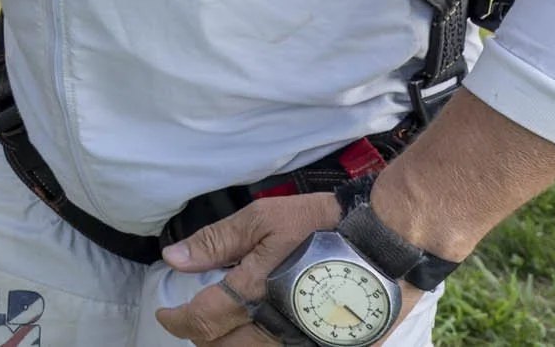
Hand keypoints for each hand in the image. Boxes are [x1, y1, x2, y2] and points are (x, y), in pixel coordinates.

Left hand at [155, 194, 421, 343]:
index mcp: (256, 293)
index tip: (165, 314)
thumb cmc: (323, 225)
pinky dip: (267, 346)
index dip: (176, 321)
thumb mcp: (262, 220)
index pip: (201, 321)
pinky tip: (265, 332)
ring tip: (226, 329)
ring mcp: (309, 343)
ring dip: (233, 345)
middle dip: (202, 337)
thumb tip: (173, 259)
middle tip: (194, 320)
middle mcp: (280, 327)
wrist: (389, 242)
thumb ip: (215, 242)